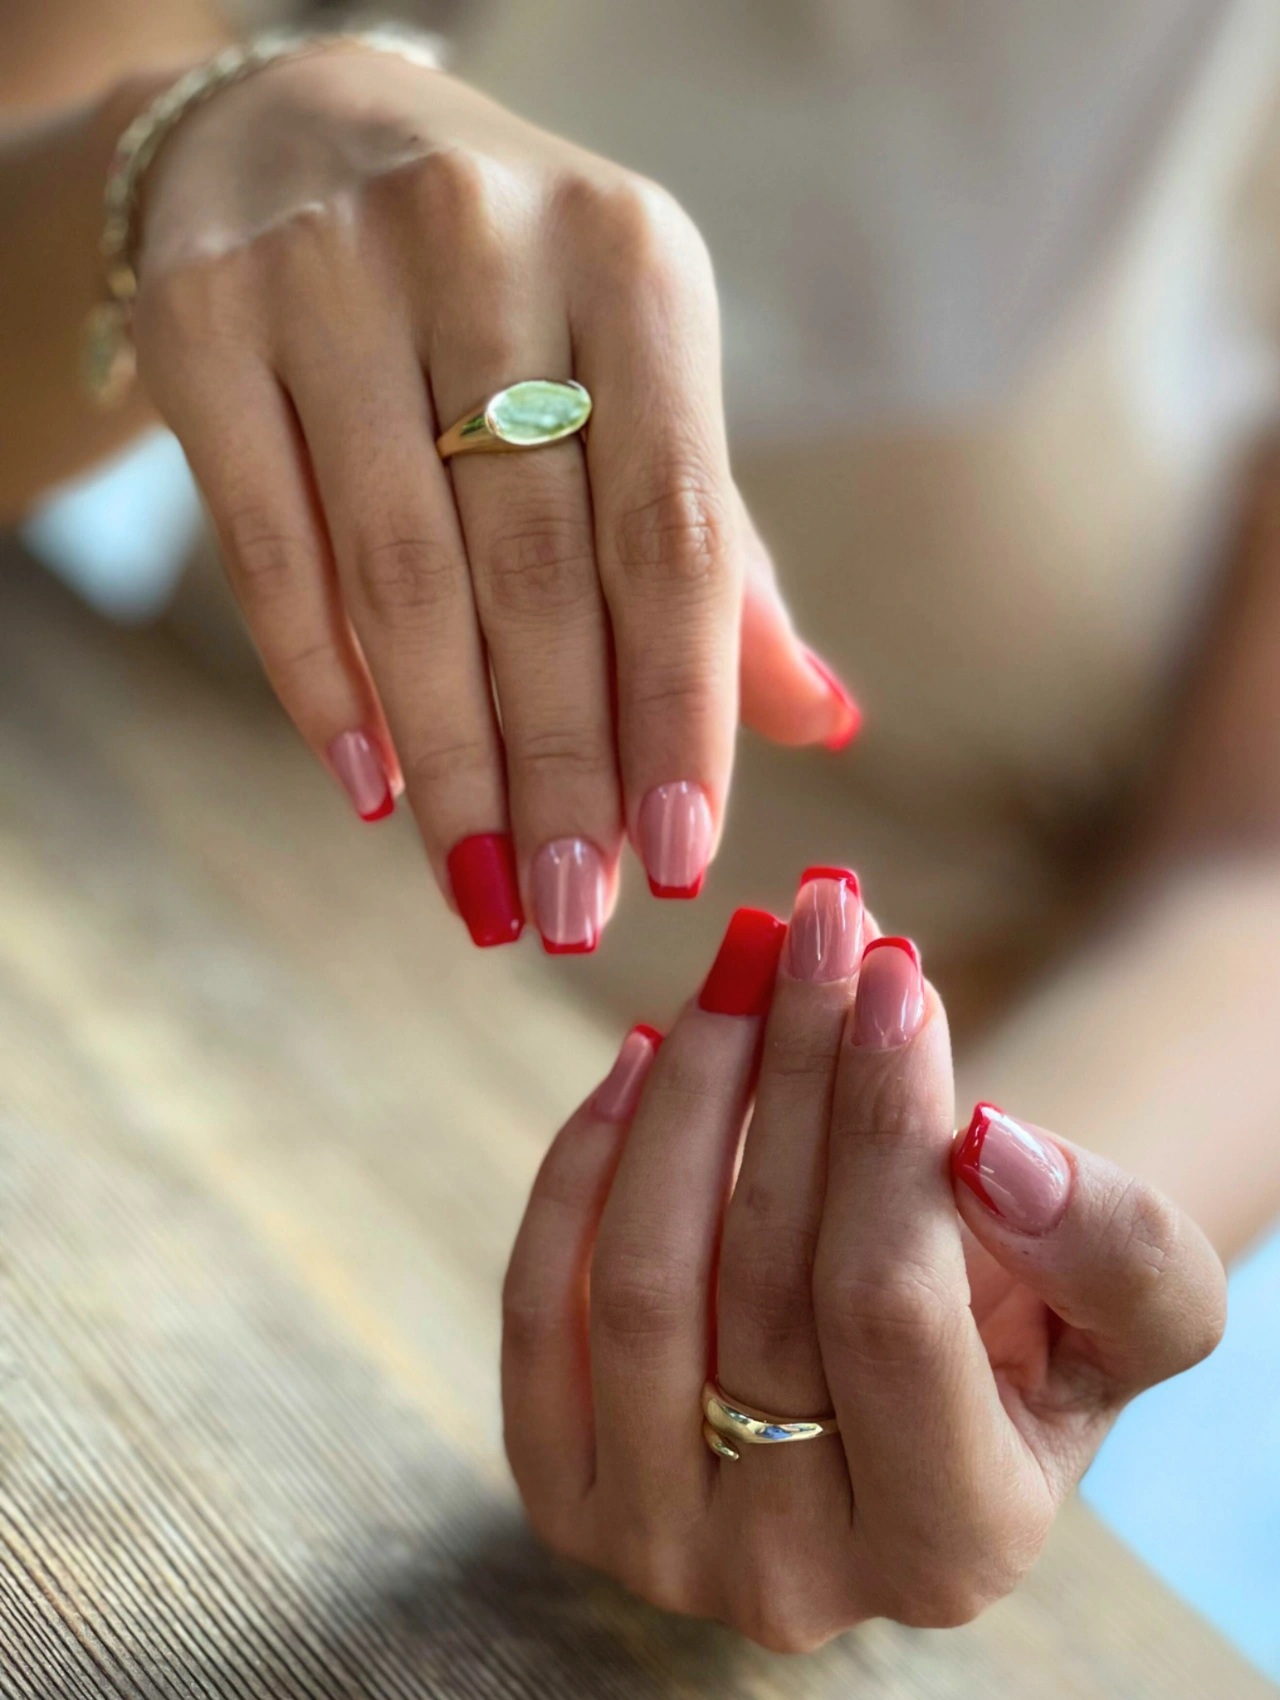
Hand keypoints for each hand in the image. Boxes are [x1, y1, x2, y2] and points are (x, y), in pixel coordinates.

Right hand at [130, 47, 856, 950]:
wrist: (308, 132)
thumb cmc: (513, 297)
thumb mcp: (636, 380)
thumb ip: (716, 552)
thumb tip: (823, 720)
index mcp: (635, 267)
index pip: (675, 531)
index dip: (680, 710)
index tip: (679, 862)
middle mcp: (488, 246)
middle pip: (537, 572)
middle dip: (562, 769)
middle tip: (570, 914)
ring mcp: (331, 272)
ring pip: (402, 577)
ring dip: (449, 760)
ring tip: (480, 887)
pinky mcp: (203, 316)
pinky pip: (270, 547)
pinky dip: (320, 684)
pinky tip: (367, 790)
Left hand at [502, 872, 1225, 1648]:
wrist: (925, 1362)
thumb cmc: (1035, 1317)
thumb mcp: (1136, 1296)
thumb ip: (1110, 1245)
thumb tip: (991, 1151)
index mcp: (951, 1544)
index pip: (889, 1307)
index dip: (883, 1124)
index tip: (893, 968)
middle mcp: (789, 1580)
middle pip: (762, 1275)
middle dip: (791, 1067)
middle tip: (811, 919)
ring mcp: (657, 1542)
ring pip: (643, 1279)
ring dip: (690, 1091)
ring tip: (741, 965)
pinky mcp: (563, 1482)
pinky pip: (539, 1304)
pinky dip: (582, 1164)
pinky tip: (642, 1055)